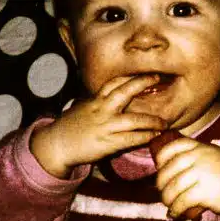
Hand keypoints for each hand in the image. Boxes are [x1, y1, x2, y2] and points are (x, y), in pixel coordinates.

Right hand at [31, 74, 167, 178]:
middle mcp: (101, 110)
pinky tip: (154, 136)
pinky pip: (131, 139)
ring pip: (134, 120)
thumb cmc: (69, 127)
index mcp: (95, 101)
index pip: (113, 83)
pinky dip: (144, 137)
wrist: (55, 146)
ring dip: (152, 121)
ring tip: (164, 123)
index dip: (130, 77)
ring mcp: (105, 126)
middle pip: (124, 92)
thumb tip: (109, 95)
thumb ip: (97, 102)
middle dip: (142, 83)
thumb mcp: (82, 108)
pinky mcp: (107, 143)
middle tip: (158, 78)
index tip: (146, 74)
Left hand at [153, 137, 219, 220]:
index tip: (161, 170)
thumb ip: (196, 157)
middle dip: (161, 185)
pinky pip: (181, 201)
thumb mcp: (214, 157)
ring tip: (170, 206)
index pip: (173, 147)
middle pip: (168, 170)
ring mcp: (202, 173)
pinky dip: (175, 210)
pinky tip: (175, 214)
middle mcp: (200, 157)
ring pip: (172, 187)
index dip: (161, 159)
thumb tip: (167, 168)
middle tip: (164, 194)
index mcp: (201, 147)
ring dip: (167, 200)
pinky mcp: (204, 191)